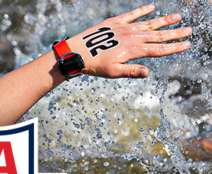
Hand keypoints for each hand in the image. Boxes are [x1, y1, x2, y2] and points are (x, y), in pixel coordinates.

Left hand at [67, 4, 191, 78]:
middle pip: (158, 35)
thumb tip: (148, 72)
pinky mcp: (115, 22)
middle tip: (189, 30)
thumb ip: (131, 71)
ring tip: (177, 17)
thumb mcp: (114, 72)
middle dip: (175, 33)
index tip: (187, 45)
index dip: (174, 48)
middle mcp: (132, 37)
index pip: (158, 49)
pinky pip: (132, 14)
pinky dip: (143, 11)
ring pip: (148, 23)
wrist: (78, 52)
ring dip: (164, 20)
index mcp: (133, 50)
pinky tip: (152, 7)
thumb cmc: (95, 66)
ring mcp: (124, 28)